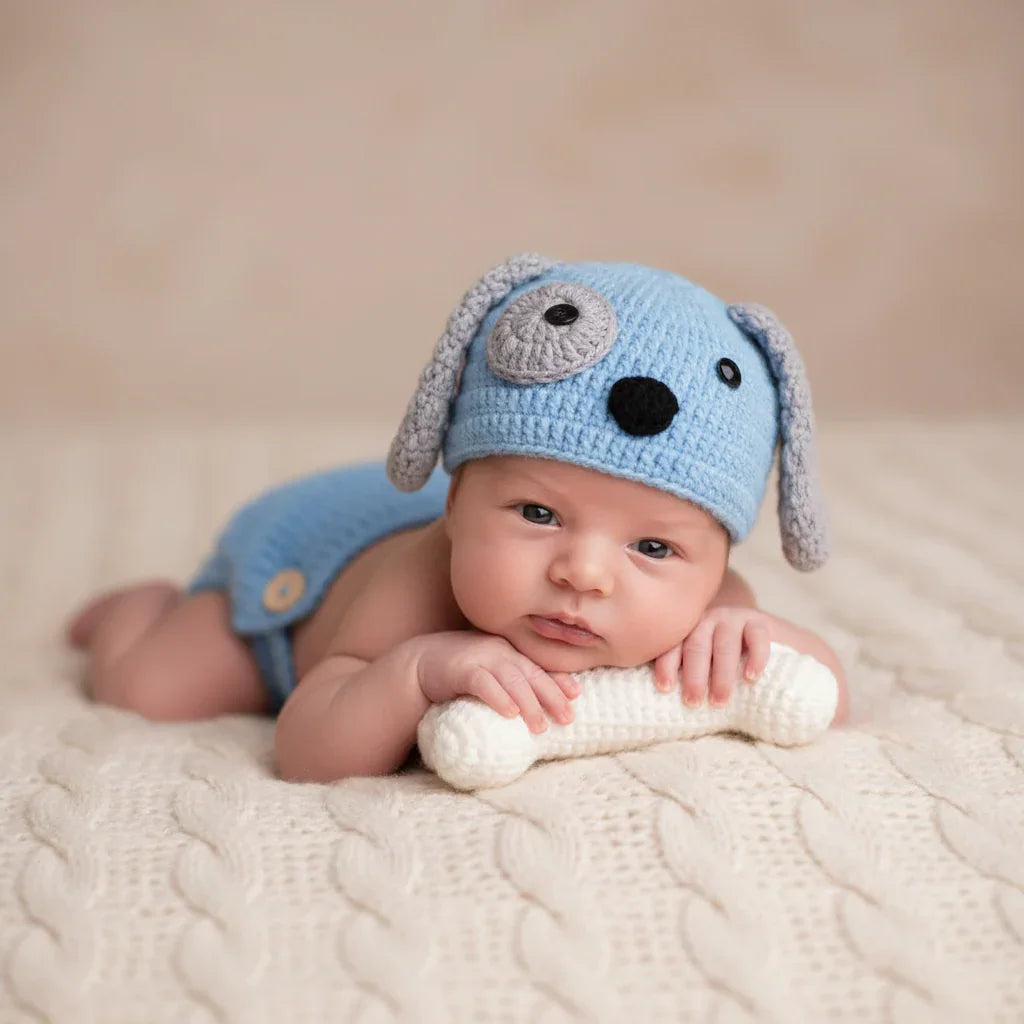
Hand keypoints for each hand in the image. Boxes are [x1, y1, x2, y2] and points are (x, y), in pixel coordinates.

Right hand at [413, 631, 578, 733]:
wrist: (420, 661)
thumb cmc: (459, 671)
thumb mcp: (489, 670)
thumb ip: (509, 680)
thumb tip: (535, 707)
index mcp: (508, 652)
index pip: (538, 666)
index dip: (559, 679)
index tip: (576, 694)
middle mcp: (499, 652)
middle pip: (531, 674)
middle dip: (552, 695)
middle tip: (567, 718)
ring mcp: (480, 659)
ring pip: (511, 680)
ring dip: (529, 704)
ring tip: (540, 726)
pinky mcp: (461, 670)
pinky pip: (483, 684)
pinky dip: (498, 698)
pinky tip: (509, 714)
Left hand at [652, 607, 773, 707]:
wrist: (771, 643)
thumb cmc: (730, 663)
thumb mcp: (706, 666)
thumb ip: (690, 676)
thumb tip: (666, 707)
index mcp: (690, 630)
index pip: (673, 646)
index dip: (667, 666)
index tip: (665, 689)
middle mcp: (709, 620)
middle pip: (697, 646)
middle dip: (694, 676)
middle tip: (693, 702)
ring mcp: (734, 618)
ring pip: (725, 644)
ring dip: (721, 674)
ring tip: (719, 701)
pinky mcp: (760, 622)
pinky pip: (756, 637)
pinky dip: (754, 658)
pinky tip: (751, 678)